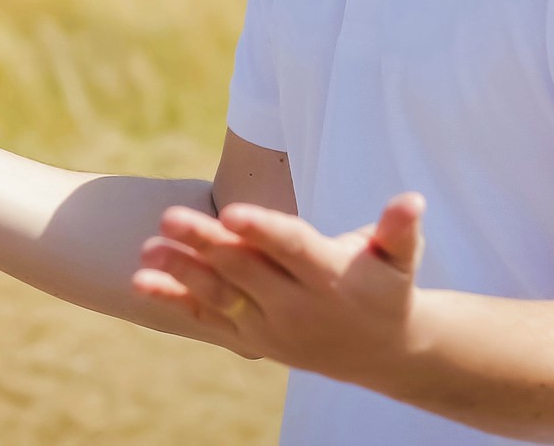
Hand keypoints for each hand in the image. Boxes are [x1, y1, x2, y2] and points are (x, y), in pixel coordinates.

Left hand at [132, 193, 427, 380]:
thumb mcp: (401, 260)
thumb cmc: (388, 288)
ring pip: (220, 295)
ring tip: (148, 247)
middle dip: (205, 242)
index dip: (263, 230)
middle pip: (245, 268)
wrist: (383, 353)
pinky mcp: (251, 336)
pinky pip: (207, 319)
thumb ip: (399, 230)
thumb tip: (412, 201)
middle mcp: (296, 304)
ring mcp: (270, 325)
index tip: (233, 211)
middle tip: (168, 215)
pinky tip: (141, 281)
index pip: (292, 248)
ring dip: (181, 271)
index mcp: (330, 276)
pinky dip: (174, 301)